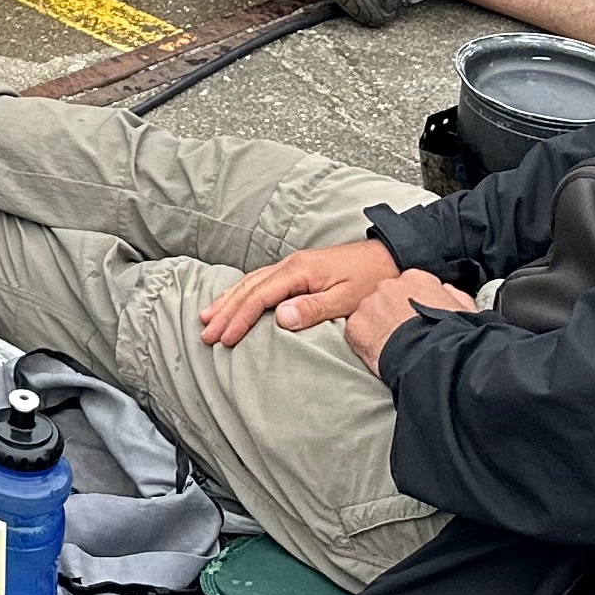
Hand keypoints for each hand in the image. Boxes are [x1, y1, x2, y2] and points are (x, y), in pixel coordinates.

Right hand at [200, 235, 400, 349]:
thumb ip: (313, 308)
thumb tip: (281, 318)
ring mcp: (293, 265)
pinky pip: (260, 280)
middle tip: (205, 333)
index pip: (260, 297)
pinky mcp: (298, 270)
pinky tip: (235, 299)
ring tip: (208, 316)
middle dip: (225, 311)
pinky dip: (243, 292)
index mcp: (299, 271)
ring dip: (229, 299)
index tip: (224, 337)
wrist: (389, 257)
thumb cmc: (370, 280)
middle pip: (248, 288)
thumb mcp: (346, 299)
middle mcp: (291, 265)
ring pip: (251, 282)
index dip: (240, 318)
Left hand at [341, 271, 480, 375]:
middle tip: (403, 334)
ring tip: (392, 345)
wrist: (431, 357)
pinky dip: (364, 341)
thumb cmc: (451, 335)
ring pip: (369, 313)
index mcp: (416, 278)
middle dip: (392, 312)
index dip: (413, 305)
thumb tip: (446, 290)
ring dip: (377, 326)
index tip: (417, 319)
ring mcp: (369, 303)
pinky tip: (379, 352)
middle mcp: (389, 285)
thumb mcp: (465, 310)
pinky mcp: (355, 325)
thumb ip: (453, 294)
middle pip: (386, 297)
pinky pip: (356, 331)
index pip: (409, 286)